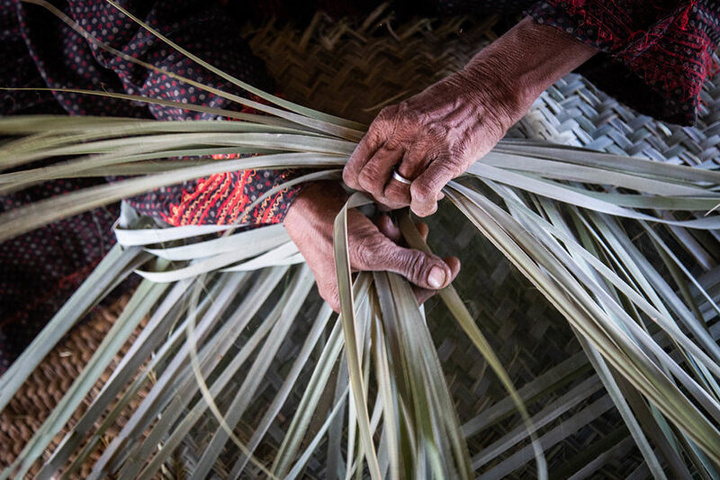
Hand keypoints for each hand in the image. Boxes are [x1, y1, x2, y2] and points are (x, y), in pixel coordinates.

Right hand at [284, 182, 459, 311]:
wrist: (303, 196)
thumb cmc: (329, 227)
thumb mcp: (372, 249)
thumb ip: (408, 265)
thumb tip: (442, 279)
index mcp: (352, 302)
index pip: (403, 302)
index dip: (429, 283)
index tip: (452, 264)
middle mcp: (354, 290)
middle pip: (402, 280)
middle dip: (409, 254)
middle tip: (407, 233)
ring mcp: (356, 268)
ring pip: (396, 260)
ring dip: (400, 239)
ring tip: (386, 221)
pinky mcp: (359, 248)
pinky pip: (386, 246)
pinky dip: (391, 232)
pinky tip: (384, 218)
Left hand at [343, 17, 596, 216]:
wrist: (487, 89)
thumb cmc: (448, 107)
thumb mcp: (407, 115)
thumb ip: (388, 141)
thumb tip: (372, 177)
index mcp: (385, 122)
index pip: (354, 168)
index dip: (362, 187)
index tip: (378, 188)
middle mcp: (401, 132)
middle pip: (371, 182)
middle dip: (382, 198)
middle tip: (399, 197)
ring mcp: (425, 144)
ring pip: (396, 191)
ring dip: (406, 203)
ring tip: (419, 197)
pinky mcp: (450, 156)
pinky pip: (423, 192)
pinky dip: (423, 206)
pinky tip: (431, 202)